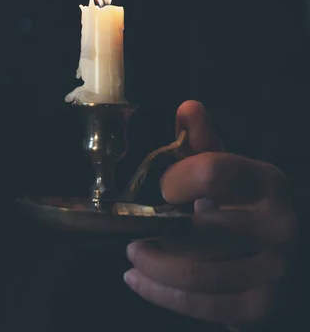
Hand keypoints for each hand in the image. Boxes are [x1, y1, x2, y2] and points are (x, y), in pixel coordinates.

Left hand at [124, 101, 297, 328]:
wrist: (283, 259)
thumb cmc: (245, 208)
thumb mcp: (228, 172)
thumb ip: (204, 142)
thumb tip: (187, 108)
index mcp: (267, 181)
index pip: (213, 172)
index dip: (177, 179)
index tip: (162, 190)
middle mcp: (278, 224)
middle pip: (200, 229)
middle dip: (155, 232)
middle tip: (131, 234)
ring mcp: (273, 270)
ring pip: (197, 271)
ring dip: (153, 265)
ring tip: (134, 255)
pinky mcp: (260, 307)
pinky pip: (201, 305)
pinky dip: (161, 294)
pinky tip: (140, 280)